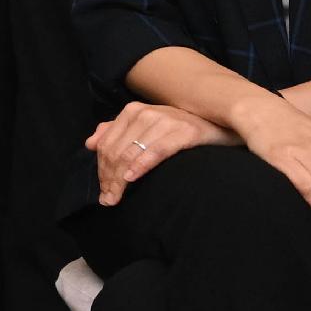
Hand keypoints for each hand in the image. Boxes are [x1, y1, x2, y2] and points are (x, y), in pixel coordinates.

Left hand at [88, 101, 232, 204]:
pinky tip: (132, 178)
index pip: (107, 144)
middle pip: (117, 151)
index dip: (101, 169)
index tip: (103, 191)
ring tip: (116, 198)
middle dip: (108, 178)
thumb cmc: (181, 129)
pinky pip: (156, 151)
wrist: (221, 124)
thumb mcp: (147, 127)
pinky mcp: (184, 132)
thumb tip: (90, 143)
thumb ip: (117, 131)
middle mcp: (145, 113)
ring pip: (131, 153)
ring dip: (120, 179)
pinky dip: (141, 165)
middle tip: (108, 200)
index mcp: (132, 111)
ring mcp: (165, 121)